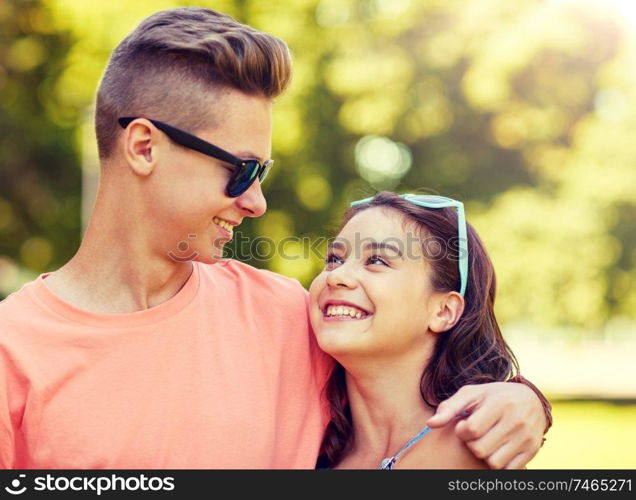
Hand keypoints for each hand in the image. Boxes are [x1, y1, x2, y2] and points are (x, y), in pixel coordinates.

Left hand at [426, 382, 546, 468]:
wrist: (531, 398)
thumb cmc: (493, 396)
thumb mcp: (471, 393)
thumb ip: (449, 407)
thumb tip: (430, 424)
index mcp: (499, 404)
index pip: (472, 430)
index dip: (462, 431)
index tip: (463, 425)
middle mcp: (515, 421)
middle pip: (480, 449)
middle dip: (471, 444)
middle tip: (475, 434)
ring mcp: (526, 437)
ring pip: (494, 462)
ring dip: (484, 455)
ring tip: (486, 441)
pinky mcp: (532, 450)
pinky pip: (508, 469)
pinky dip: (498, 463)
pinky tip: (496, 449)